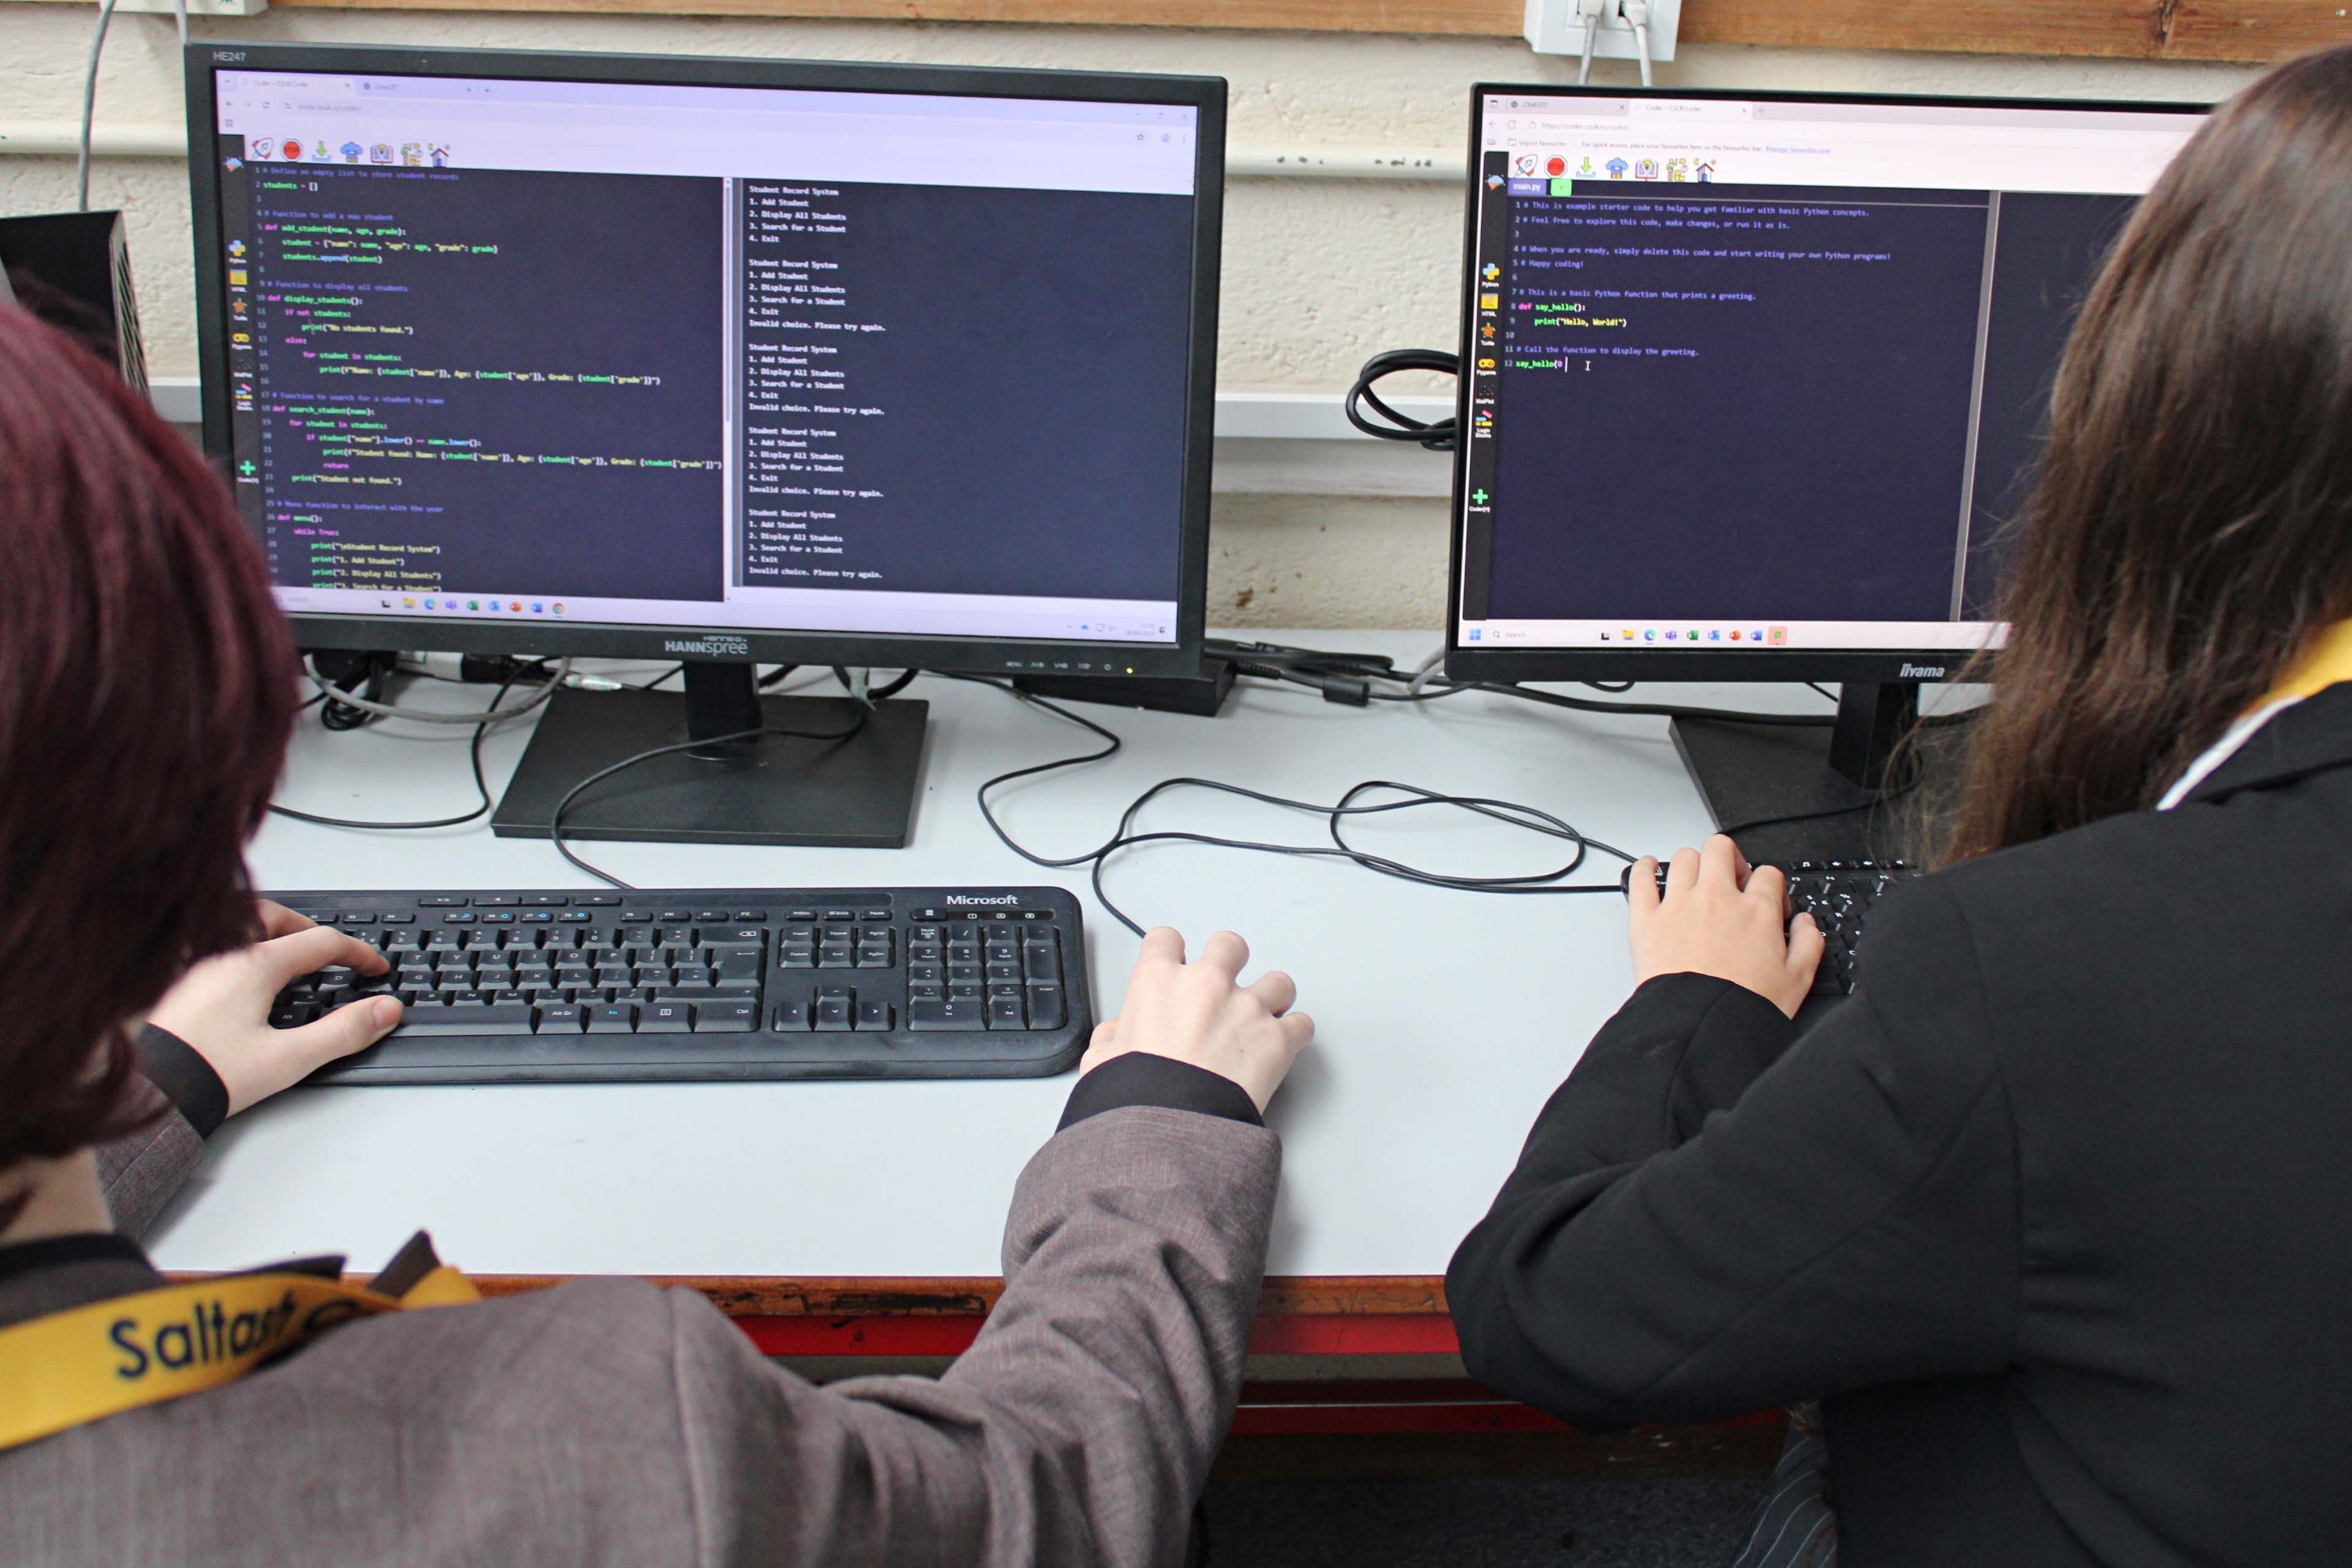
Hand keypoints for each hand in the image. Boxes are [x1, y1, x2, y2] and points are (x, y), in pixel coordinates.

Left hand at [146, 900, 403, 1114]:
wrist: (145, 1091)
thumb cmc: (206, 1074)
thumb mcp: (289, 1058)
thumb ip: (343, 1032)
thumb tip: (385, 1011)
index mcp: (255, 964)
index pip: (321, 942)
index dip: (358, 953)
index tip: (374, 968)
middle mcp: (222, 953)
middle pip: (274, 917)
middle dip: (308, 928)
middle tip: (330, 949)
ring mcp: (193, 964)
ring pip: (238, 925)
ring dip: (270, 931)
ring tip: (286, 951)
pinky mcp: (173, 982)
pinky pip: (214, 945)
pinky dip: (239, 947)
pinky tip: (239, 973)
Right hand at [1081, 929, 1312, 1113]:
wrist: (1171, 1126)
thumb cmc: (1136, 1095)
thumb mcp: (1100, 1062)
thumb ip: (1109, 1039)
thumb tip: (1114, 1036)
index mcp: (1159, 981)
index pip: (1165, 940)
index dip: (1171, 952)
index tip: (1176, 965)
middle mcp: (1207, 984)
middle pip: (1229, 945)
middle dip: (1229, 962)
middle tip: (1224, 987)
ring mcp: (1247, 1008)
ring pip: (1278, 981)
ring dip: (1273, 998)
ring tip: (1262, 1019)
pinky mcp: (1278, 1039)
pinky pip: (1302, 1024)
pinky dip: (1296, 1035)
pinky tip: (1284, 1047)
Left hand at [1628, 834, 1823, 1019]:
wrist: (1701, 1027)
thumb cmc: (1743, 1007)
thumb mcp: (1797, 980)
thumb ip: (1809, 944)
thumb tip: (1807, 924)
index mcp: (1756, 911)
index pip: (1767, 874)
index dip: (1769, 884)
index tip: (1765, 900)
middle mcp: (1717, 899)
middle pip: (1721, 849)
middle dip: (1729, 858)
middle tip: (1730, 879)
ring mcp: (1680, 905)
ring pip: (1683, 858)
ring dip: (1691, 863)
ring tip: (1693, 877)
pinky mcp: (1647, 920)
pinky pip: (1641, 879)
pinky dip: (1643, 869)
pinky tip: (1648, 869)